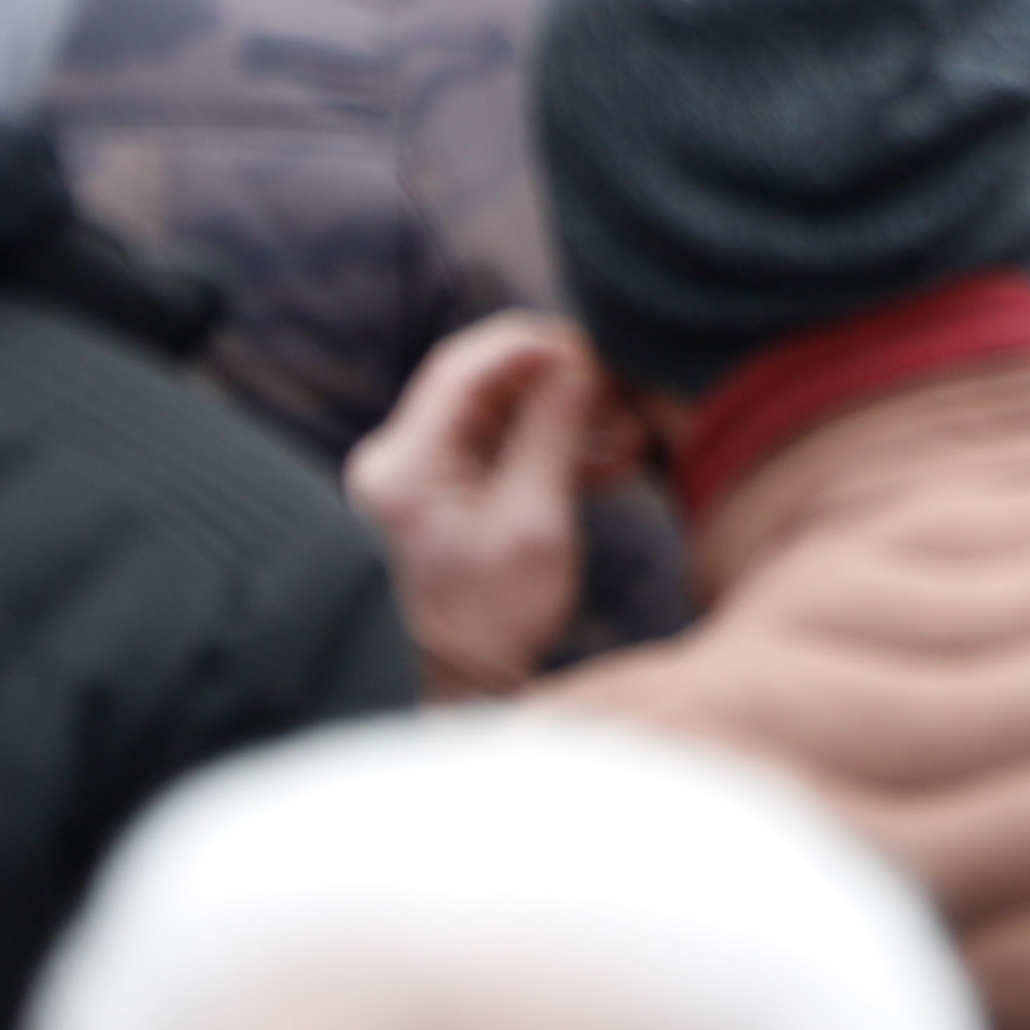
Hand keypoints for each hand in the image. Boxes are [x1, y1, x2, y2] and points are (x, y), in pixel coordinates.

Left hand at [347, 309, 619, 699]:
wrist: (468, 682)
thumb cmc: (495, 618)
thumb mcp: (535, 524)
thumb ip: (553, 434)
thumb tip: (580, 363)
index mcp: (406, 464)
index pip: (463, 366)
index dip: (532, 346)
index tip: (592, 350)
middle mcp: (401, 458)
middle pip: (485, 382)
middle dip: (559, 381)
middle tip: (619, 388)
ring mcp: (422, 474)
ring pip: (502, 409)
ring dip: (566, 413)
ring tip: (628, 433)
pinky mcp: (448, 490)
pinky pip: (504, 442)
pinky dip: (555, 443)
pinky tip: (610, 459)